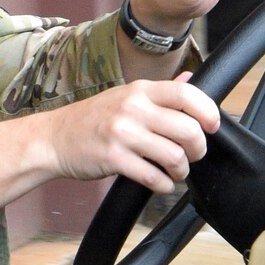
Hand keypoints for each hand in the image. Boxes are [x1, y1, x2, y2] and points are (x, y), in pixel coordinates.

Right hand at [26, 77, 218, 194]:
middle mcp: (132, 108)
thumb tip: (191, 79)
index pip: (187, 95)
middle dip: (198, 150)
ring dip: (181, 170)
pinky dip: (163, 185)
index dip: (208, 112)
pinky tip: (158, 182)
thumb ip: (159, 92)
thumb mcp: (124, 96)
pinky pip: (154, 178)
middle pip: (188, 130)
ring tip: (173, 171)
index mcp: (139, 90)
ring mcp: (122, 134)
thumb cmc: (91, 119)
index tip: (211, 127)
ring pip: (175, 157)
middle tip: (191, 156)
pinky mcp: (113, 159)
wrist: (53, 138)